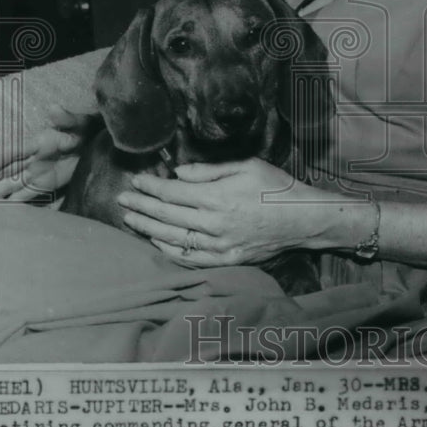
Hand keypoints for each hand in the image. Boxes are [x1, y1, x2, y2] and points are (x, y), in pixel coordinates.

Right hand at [0, 104, 94, 201]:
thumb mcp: (80, 121)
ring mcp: (36, 174)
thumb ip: (66, 118)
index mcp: (38, 142)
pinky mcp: (44, 186)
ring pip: (9, 186)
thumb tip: (54, 108)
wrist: (96, 141)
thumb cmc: (86, 128)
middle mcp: (32, 160)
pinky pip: (26, 197)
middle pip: (4, 172)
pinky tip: (1, 215)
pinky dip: (14, 206)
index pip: (15, 151)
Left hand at [117, 158, 320, 266]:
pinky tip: (156, 241)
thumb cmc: (277, 187)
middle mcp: (214, 223)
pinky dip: (170, 250)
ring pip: (173, 238)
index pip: (172, 192)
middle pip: (166, 215)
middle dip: (141, 205)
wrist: (303, 219)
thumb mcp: (246, 166)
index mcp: (217, 197)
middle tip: (122, 198)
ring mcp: (220, 245)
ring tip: (130, 219)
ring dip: (147, 228)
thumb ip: (209, 170)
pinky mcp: (228, 260)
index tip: (135, 180)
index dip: (150, 186)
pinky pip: (191, 258)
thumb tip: (178, 173)